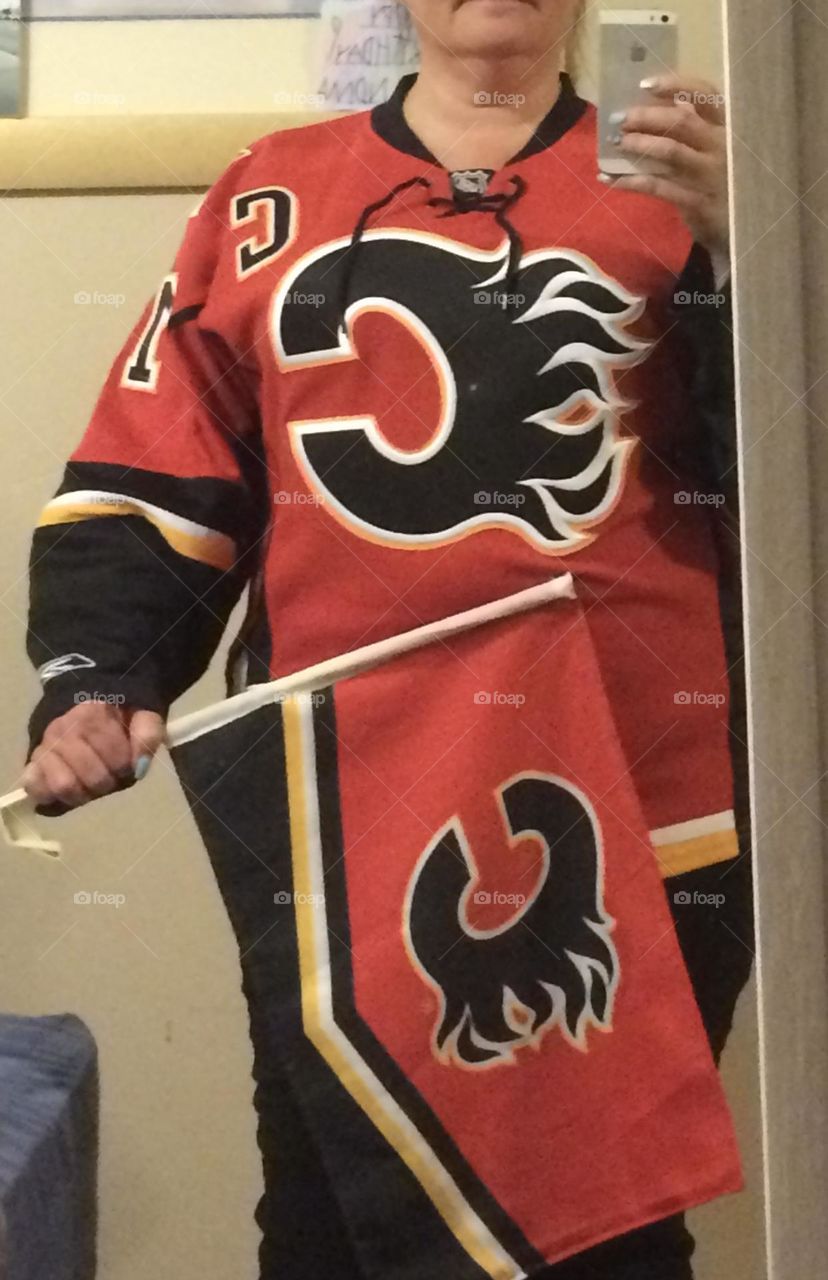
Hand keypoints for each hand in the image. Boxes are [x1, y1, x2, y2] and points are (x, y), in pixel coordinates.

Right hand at [22, 702, 165, 810]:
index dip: (125, 767)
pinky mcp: (33, 761)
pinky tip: (63, 791)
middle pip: (92, 777)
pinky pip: (34, 786)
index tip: (125, 761)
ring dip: (81, 792)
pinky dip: (49, 794)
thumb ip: (147, 735)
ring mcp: (45, 746)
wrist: (82, 701)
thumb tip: (140, 768)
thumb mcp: (141, 717)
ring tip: (87, 785)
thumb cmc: (116, 717)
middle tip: (107, 775)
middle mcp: (64, 729)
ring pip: (63, 785)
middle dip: (105, 783)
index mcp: (93, 716)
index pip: (117, 760)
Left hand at [600, 75, 729, 260]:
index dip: (676, 85)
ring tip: (617, 143)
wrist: (743, 228)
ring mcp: (709, 175)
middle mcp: (721, 146)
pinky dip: (630, 182)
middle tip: (620, 119)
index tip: (645, 85)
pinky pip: (658, 188)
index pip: (706, 95)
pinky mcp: (696, 201)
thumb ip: (700, 126)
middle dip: (647, 117)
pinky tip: (610, 180)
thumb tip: (675, 101)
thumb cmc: (726, 181)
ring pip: (670, 152)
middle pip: (682, 122)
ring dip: (639, 145)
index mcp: (727, 127)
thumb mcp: (719, 150)